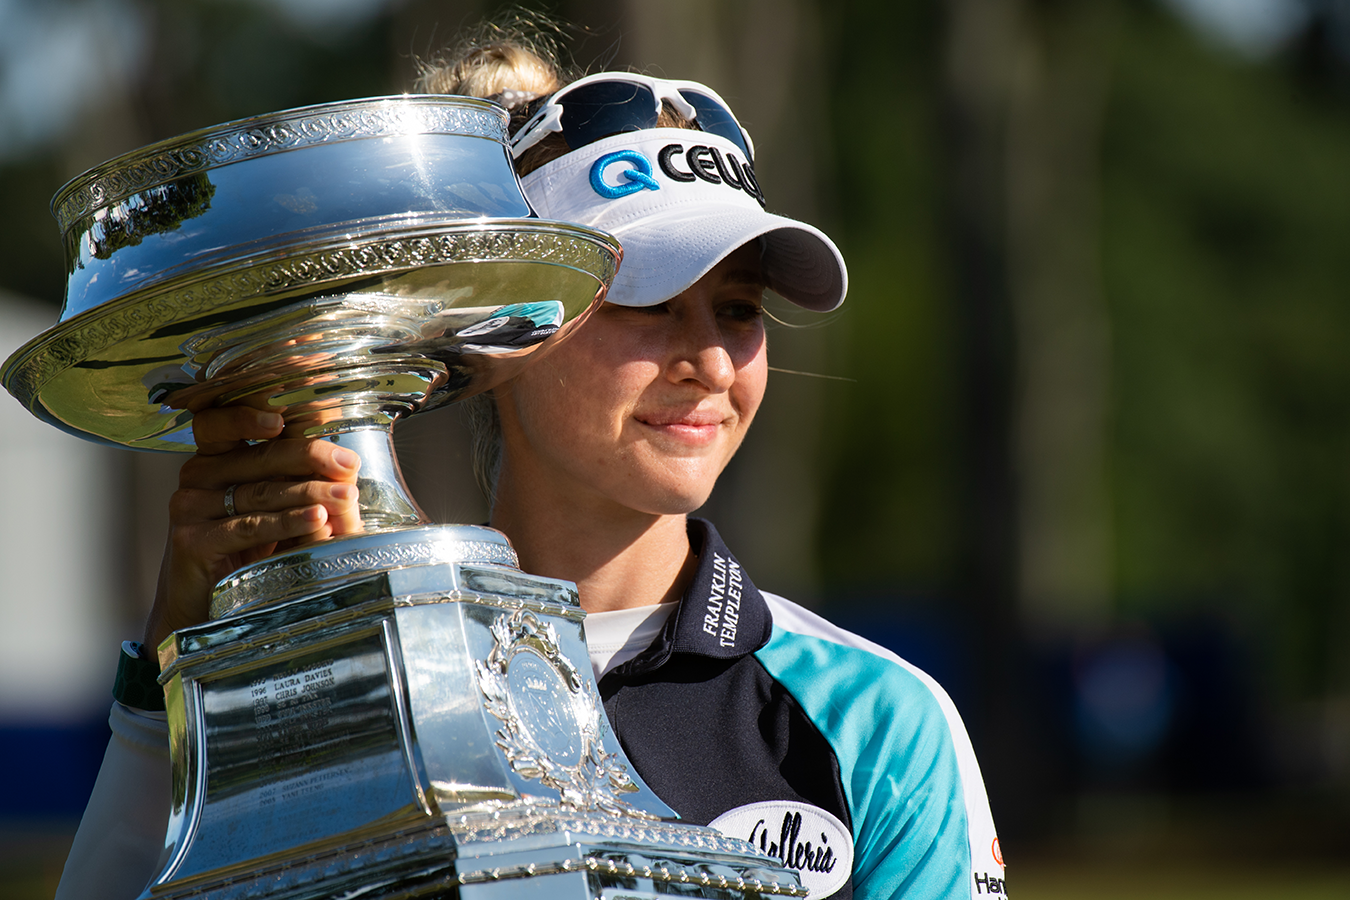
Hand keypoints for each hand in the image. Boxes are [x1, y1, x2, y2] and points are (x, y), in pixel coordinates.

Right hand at [143, 406, 362, 649]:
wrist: (203, 607)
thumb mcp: (273, 509)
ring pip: (259, 492)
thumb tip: (348, 463)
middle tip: (348, 464)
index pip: (224, 421)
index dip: (251, 415)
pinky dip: (287, 522)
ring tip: (346, 497)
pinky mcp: (192, 540)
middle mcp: (198, 476)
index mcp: (216, 458)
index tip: (286, 418)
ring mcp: (190, 507)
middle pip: (257, 457)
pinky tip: (317, 519)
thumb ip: (297, 481)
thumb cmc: (245, 552)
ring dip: (309, 493)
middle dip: (309, 458)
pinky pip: (248, 525)